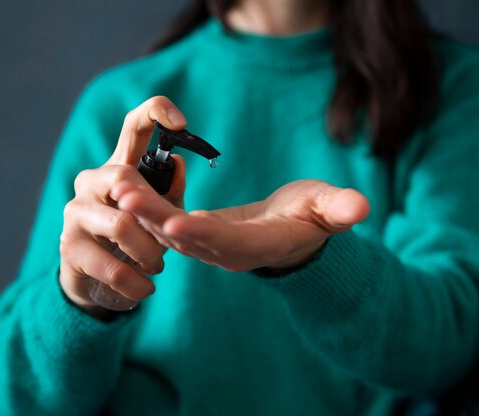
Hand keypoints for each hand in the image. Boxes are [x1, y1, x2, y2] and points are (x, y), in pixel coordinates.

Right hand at [59, 96, 187, 315]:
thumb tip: (179, 162)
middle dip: (153, 213)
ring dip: (148, 254)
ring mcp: (76, 211)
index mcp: (119, 167)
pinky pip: (111, 266)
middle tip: (167, 243)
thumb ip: (170, 190)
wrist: (92, 276)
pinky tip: (143, 290)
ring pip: (121, 225)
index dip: (155, 112)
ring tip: (157, 270)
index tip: (181, 122)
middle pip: (123, 177)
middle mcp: (91, 181)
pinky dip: (135, 283)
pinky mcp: (69, 245)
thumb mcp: (157, 213)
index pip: (133, 126)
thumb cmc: (133, 237)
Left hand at [116, 179, 369, 272]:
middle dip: (156, 219)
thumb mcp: (330, 209)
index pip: (228, 244)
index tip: (175, 223)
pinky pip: (168, 221)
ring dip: (143, 211)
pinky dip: (148, 206)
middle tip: (124, 196)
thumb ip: (340, 209)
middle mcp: (227, 252)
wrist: (293, 234)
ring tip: (116, 185)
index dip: (203, 235)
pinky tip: (126, 185)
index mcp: (259, 247)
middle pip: (188, 238)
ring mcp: (209, 246)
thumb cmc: (314, 218)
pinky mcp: (198, 234)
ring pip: (170, 231)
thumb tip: (362, 208)